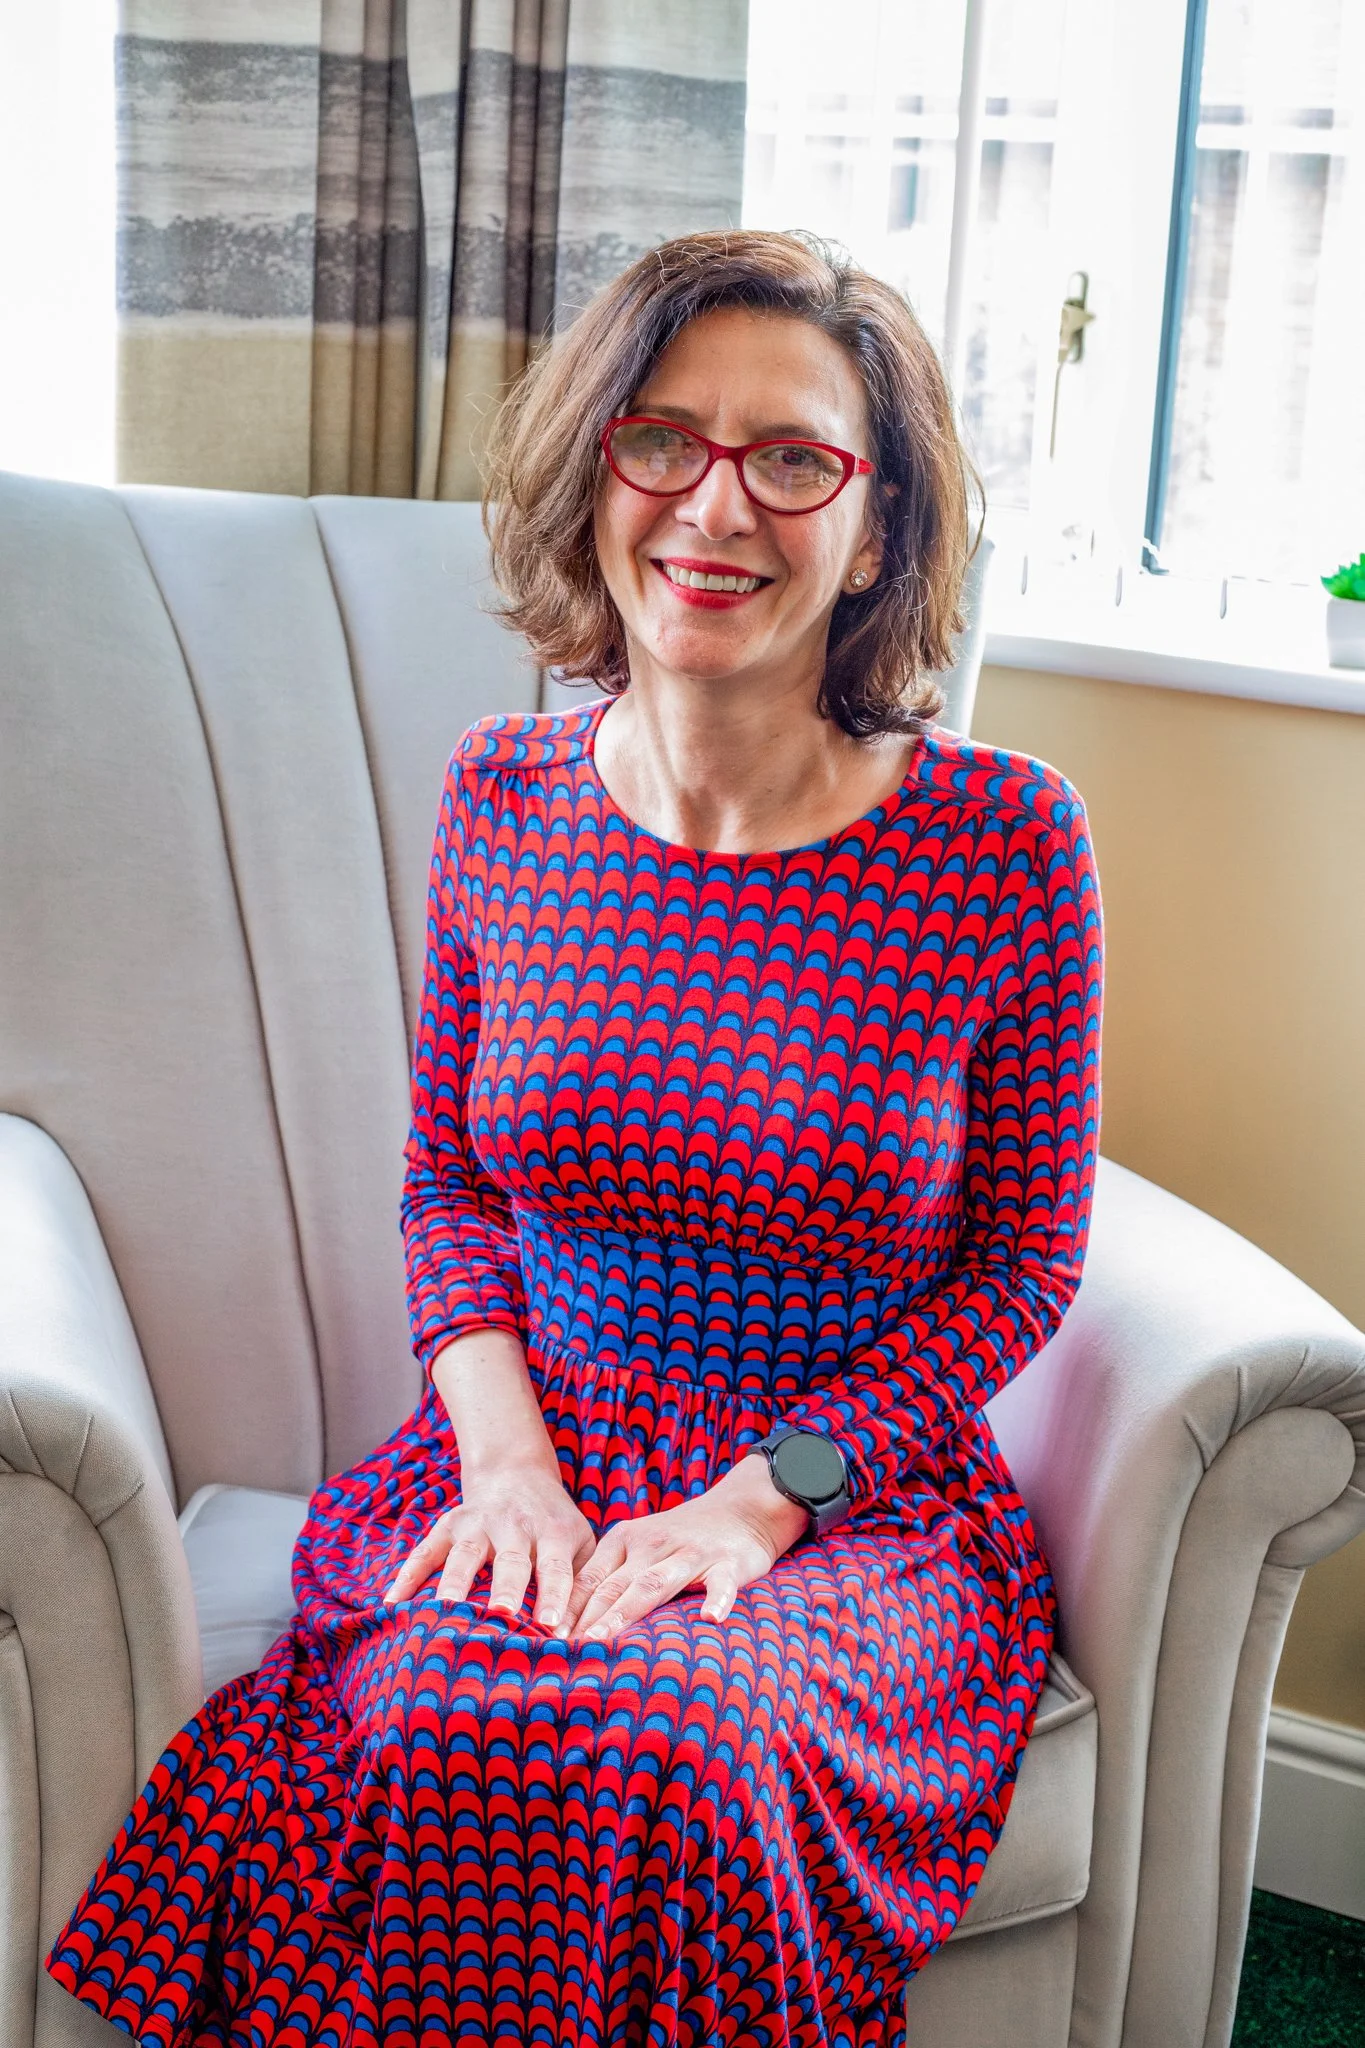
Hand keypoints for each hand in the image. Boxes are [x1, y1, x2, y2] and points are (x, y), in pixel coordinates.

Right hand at [383, 1456, 595, 1630]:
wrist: (518, 1475)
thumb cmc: (555, 1526)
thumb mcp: (580, 1544)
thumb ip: (582, 1585)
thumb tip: (577, 1635)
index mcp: (552, 1532)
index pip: (555, 1567)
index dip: (553, 1594)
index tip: (549, 1625)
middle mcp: (515, 1525)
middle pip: (511, 1559)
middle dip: (506, 1587)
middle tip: (501, 1613)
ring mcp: (478, 1523)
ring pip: (465, 1554)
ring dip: (455, 1582)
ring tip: (443, 1611)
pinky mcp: (448, 1525)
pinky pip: (425, 1551)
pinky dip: (408, 1575)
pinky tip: (392, 1603)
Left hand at [560, 1455, 807, 1644]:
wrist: (742, 1509)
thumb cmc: (681, 1539)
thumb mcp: (640, 1548)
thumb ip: (611, 1577)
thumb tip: (568, 1623)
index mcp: (625, 1539)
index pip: (589, 1579)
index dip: (566, 1609)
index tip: (544, 1639)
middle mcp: (652, 1544)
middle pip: (613, 1585)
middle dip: (585, 1619)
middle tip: (561, 1650)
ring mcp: (690, 1553)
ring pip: (653, 1585)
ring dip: (625, 1612)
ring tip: (603, 1639)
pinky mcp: (728, 1563)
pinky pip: (721, 1584)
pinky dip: (717, 1600)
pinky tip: (710, 1619)